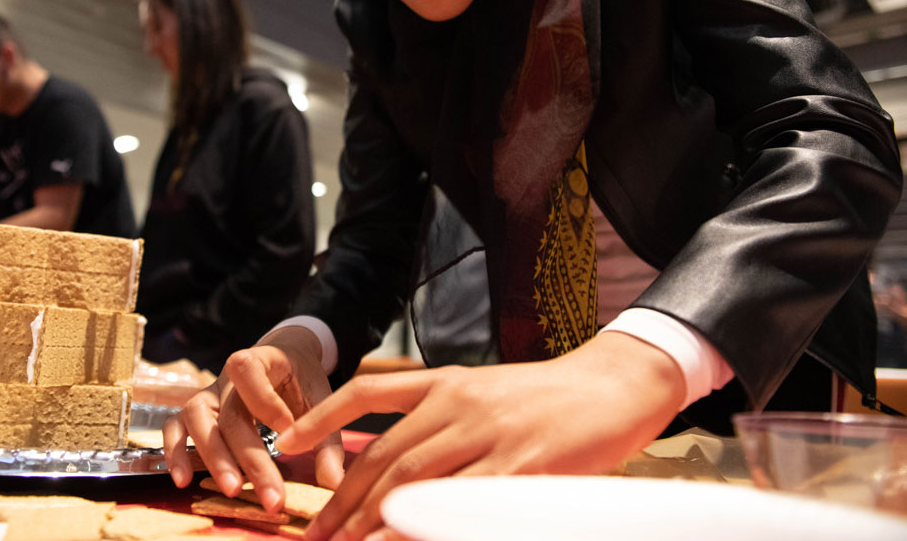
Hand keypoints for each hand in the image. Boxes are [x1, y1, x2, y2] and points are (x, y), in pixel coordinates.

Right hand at [163, 325, 343, 513]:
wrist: (285, 358)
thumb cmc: (302, 380)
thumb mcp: (321, 398)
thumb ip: (326, 438)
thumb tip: (333, 482)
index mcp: (261, 359)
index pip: (249, 370)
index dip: (265, 401)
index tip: (287, 428)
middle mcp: (227, 377)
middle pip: (229, 413)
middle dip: (249, 457)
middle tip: (270, 494)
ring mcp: (209, 393)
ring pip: (197, 418)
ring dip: (213, 456)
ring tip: (232, 489)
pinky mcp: (198, 412)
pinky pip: (175, 426)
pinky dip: (175, 451)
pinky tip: (183, 480)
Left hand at [276, 332, 685, 540]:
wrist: (614, 385)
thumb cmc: (550, 396)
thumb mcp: (487, 392)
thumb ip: (444, 420)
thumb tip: (400, 462)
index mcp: (447, 382)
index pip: (368, 393)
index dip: (323, 418)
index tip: (292, 445)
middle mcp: (459, 403)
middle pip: (384, 457)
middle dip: (344, 501)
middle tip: (317, 535)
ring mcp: (489, 433)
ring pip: (414, 482)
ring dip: (372, 521)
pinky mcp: (521, 465)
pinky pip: (464, 503)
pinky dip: (428, 525)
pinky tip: (407, 538)